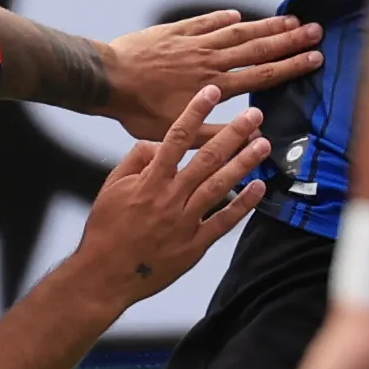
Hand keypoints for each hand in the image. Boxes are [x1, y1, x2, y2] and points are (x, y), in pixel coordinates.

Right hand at [69, 85, 267, 312]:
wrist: (104, 275)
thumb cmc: (106, 230)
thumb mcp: (111, 187)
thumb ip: (135, 160)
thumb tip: (158, 143)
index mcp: (149, 181)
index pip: (176, 138)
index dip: (194, 112)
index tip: (211, 92)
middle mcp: (170, 198)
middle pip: (206, 159)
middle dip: (233, 134)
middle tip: (254, 116)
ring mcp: (184, 222)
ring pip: (219, 186)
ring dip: (244, 164)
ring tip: (263, 145)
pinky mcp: (194, 245)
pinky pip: (223, 222)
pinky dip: (242, 205)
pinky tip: (259, 188)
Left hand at [97, 10, 321, 138]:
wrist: (107, 80)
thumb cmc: (139, 111)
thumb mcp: (179, 133)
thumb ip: (217, 135)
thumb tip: (253, 133)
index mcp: (214, 87)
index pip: (263, 74)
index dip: (291, 66)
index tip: (316, 58)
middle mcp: (210, 60)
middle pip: (258, 48)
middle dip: (290, 40)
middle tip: (316, 31)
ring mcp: (193, 42)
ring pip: (237, 31)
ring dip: (265, 25)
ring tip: (290, 20)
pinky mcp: (175, 31)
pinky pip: (206, 21)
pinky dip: (223, 17)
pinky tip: (237, 14)